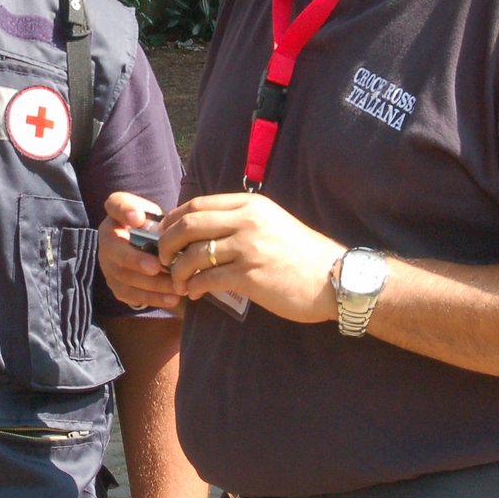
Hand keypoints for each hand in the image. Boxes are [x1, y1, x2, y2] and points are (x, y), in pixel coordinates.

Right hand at [99, 192, 186, 310]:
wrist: (151, 249)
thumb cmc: (157, 229)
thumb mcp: (158, 216)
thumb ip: (155, 217)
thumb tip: (143, 222)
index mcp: (117, 215)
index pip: (115, 205)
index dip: (124, 211)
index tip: (138, 217)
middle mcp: (107, 239)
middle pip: (114, 250)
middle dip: (135, 260)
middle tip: (156, 266)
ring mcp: (109, 264)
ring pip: (124, 277)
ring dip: (151, 283)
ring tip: (176, 286)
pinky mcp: (117, 285)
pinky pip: (131, 294)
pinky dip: (153, 298)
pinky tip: (172, 298)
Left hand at [158, 193, 345, 323]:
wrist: (336, 279)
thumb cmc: (302, 255)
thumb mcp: (272, 223)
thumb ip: (240, 220)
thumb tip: (202, 228)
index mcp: (250, 205)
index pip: (197, 204)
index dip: (173, 219)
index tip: (165, 234)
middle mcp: (247, 221)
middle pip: (189, 224)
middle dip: (167, 242)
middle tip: (162, 258)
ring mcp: (248, 248)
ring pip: (193, 254)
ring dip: (177, 270)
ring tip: (178, 281)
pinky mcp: (250, 276)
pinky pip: (208, 279)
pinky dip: (194, 286)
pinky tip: (195, 292)